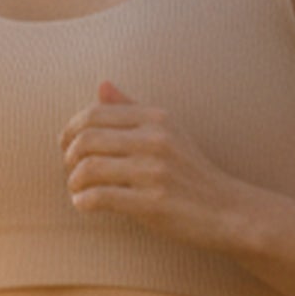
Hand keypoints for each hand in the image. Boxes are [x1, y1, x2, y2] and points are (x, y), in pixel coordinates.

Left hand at [59, 80, 260, 253]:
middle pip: (86, 139)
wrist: (227, 210)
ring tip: (77, 190)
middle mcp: (155, 139)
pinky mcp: (152, 202)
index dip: (70, 130)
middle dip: (69, 157)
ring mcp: (154, 171)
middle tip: (71, 172)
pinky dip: (83, 202)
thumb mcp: (168, 131)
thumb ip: (132, 107)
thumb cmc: (191, 172)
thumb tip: (101, 85)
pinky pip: (99, 197)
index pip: (94, 113)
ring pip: (88, 168)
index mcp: (156, 117)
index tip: (67, 147)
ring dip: (73, 182)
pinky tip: (85, 205)